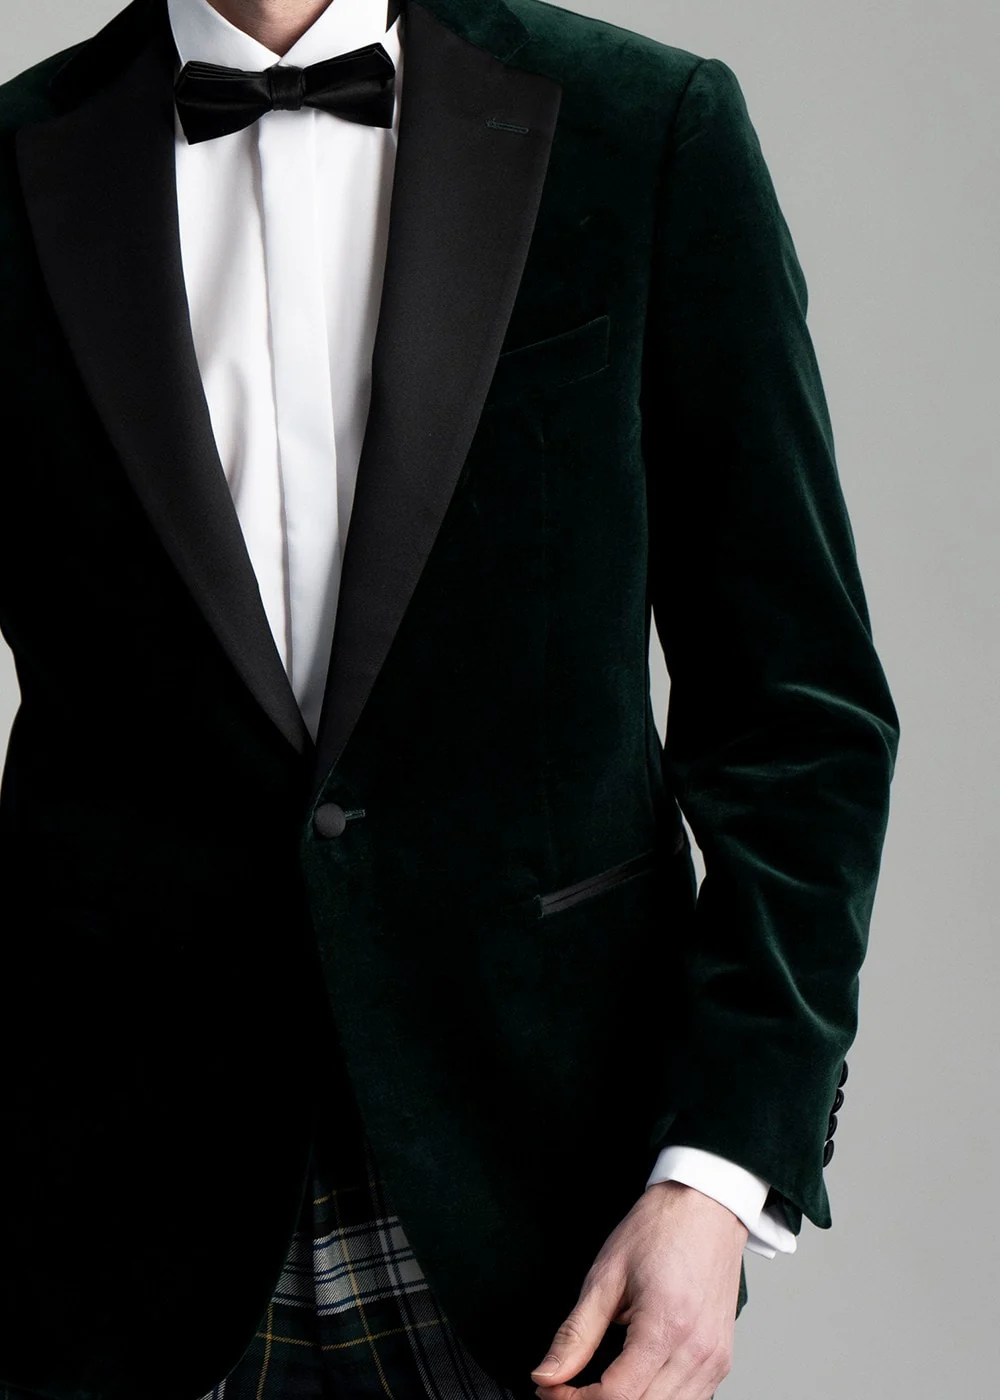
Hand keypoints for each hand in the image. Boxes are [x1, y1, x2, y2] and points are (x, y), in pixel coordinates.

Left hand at [530, 1180, 746, 1399]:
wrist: (706, 1206)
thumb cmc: (660, 1230)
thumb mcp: (606, 1275)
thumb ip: (576, 1333)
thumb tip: (547, 1374)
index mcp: (666, 1325)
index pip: (616, 1396)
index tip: (550, 1388)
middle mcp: (697, 1351)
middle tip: (565, 1389)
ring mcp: (714, 1360)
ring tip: (594, 1387)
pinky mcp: (721, 1361)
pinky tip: (633, 1383)